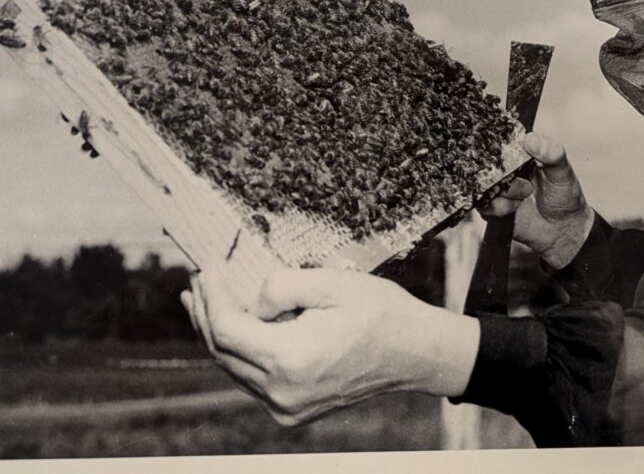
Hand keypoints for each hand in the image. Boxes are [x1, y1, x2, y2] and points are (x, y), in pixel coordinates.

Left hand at [180, 267, 479, 426]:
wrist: (415, 352)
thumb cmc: (379, 312)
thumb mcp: (332, 283)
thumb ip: (282, 286)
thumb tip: (253, 300)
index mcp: (290, 360)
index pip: (228, 329)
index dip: (211, 296)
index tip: (206, 265)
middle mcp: (282, 392)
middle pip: (223, 351)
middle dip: (205, 312)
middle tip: (197, 277)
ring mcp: (287, 406)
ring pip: (233, 367)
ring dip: (216, 332)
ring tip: (200, 300)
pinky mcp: (293, 409)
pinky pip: (252, 377)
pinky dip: (238, 351)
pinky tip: (233, 328)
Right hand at [481, 131, 593, 268]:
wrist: (563, 228)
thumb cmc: (564, 195)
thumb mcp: (563, 170)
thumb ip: (552, 152)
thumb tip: (530, 138)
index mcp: (520, 153)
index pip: (502, 141)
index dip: (503, 147)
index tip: (516, 158)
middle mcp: (505, 169)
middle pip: (488, 163)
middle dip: (503, 174)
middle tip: (526, 185)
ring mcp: (498, 188)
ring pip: (484, 184)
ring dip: (504, 192)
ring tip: (523, 197)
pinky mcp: (493, 208)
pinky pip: (483, 205)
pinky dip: (498, 207)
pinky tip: (514, 208)